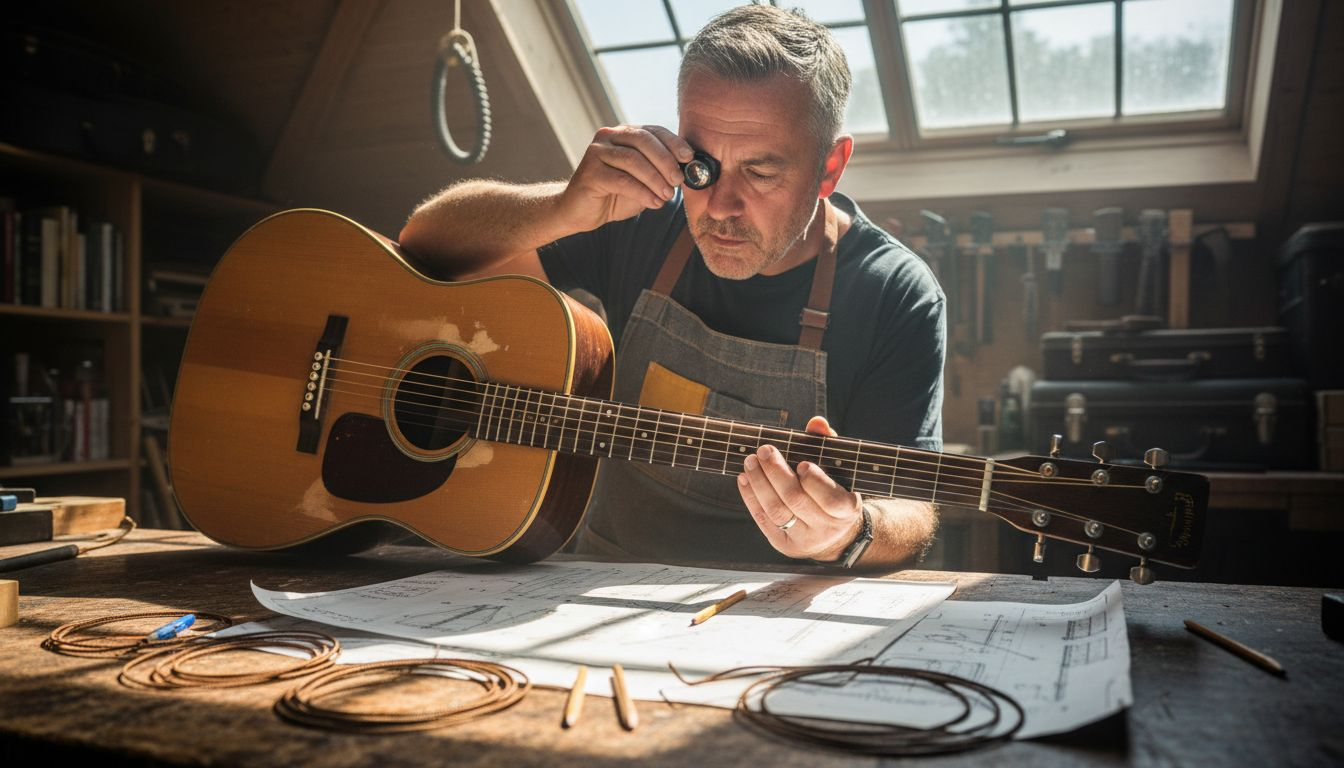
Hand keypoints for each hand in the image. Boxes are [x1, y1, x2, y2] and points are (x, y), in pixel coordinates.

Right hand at [557, 125, 694, 231]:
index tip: (689, 157)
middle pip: (642, 140)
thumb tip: (687, 171)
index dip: (673, 142)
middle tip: (678, 180)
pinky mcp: (590, 172)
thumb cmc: (614, 195)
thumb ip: (660, 172)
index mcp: (623, 134)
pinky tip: (654, 203)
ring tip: (667, 195)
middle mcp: (608, 137)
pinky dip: (642, 192)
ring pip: (633, 160)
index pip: (652, 131)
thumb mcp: (643, 181)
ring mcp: (597, 152)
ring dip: (655, 179)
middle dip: (665, 160)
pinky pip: (622, 180)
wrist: (580, 212)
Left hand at [737, 416, 864, 560]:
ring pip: (777, 511)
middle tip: (764, 451)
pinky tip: (744, 480)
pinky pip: (764, 521)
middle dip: (777, 473)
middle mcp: (826, 529)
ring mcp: (804, 540)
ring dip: (759, 484)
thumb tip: (817, 422)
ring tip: (750, 462)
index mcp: (846, 510)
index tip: (801, 463)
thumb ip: (827, 445)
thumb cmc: (834, 491)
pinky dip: (751, 499)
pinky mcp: (784, 545)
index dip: (814, 481)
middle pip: (797, 501)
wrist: (833, 534)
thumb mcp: (838, 471)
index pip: (831, 499)